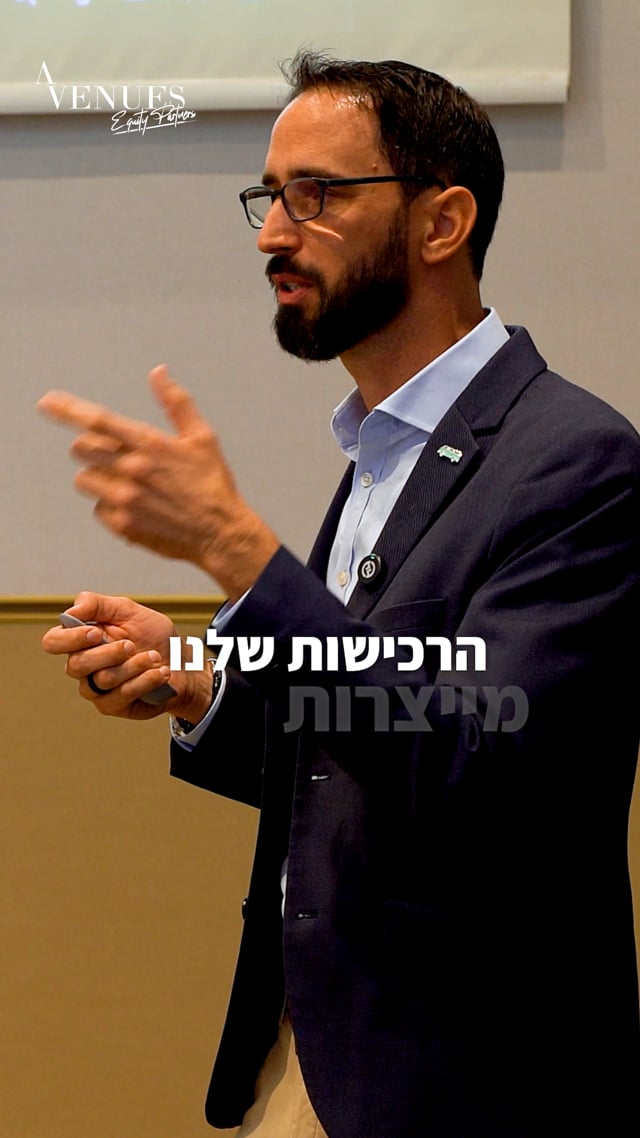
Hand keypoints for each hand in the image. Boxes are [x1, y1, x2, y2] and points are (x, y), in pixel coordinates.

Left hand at [37, 367, 278, 600]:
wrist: (220, 532)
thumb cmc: (212, 483)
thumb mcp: (202, 437)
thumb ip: (176, 402)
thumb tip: (158, 372)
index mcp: (149, 444)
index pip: (98, 420)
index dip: (68, 409)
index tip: (47, 402)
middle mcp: (132, 470)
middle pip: (81, 450)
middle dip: (89, 449)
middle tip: (111, 456)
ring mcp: (125, 499)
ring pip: (85, 481)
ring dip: (98, 479)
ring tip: (127, 485)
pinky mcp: (123, 524)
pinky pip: (98, 509)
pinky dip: (110, 507)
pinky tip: (136, 507)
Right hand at [42, 592, 212, 722]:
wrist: (181, 664)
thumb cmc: (153, 637)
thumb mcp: (129, 611)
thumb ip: (98, 605)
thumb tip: (72, 610)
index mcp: (80, 640)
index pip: (53, 642)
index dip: (70, 639)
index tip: (96, 633)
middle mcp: (82, 666)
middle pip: (76, 665)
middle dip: (109, 653)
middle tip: (132, 644)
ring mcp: (95, 689)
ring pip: (103, 679)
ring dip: (135, 664)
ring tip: (155, 657)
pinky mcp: (112, 706)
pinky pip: (122, 695)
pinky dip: (145, 680)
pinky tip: (161, 671)